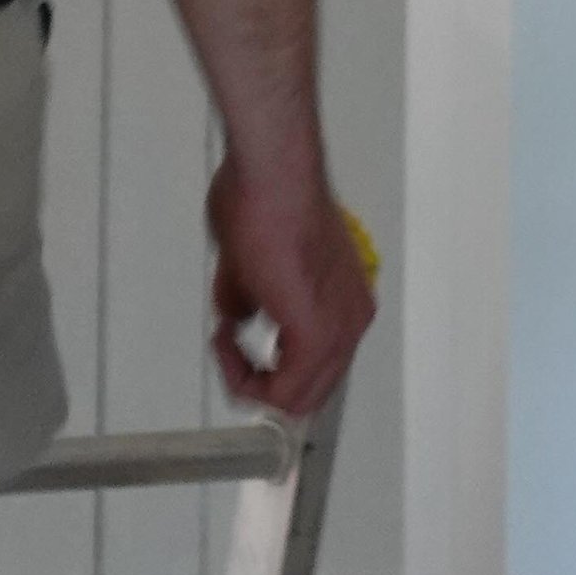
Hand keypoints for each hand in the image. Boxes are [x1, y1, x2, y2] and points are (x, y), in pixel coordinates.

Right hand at [206, 156, 375, 420]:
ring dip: (251, 382)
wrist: (273, 175)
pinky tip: (227, 343)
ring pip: (298, 399)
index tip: (234, 338)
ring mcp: (339, 331)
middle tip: (226, 352)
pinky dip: (247, 380)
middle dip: (258, 379)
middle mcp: (350, 319)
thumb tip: (237, 313)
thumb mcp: (248, 259)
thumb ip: (249, 294)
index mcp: (343, 299)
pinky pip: (283, 393)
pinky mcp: (317, 336)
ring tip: (225, 345)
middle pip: (308, 388)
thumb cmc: (264, 196)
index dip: (269, 362)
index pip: (312, 362)